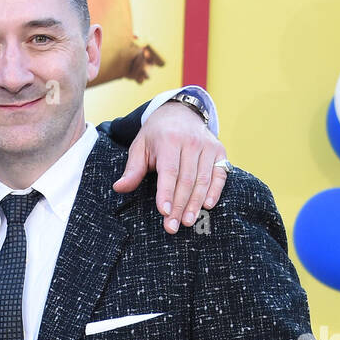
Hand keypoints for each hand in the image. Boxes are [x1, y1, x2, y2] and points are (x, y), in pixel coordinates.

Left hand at [112, 100, 229, 233]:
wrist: (180, 113)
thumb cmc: (156, 135)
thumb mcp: (140, 147)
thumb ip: (132, 169)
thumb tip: (119, 188)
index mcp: (169, 140)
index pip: (169, 171)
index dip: (166, 193)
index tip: (163, 212)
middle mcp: (191, 142)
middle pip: (186, 179)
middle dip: (179, 206)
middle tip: (172, 227)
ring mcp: (208, 146)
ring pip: (203, 179)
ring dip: (196, 203)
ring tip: (188, 222)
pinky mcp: (219, 151)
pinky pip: (220, 174)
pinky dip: (215, 190)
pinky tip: (208, 205)